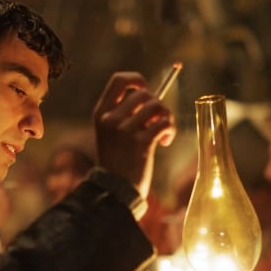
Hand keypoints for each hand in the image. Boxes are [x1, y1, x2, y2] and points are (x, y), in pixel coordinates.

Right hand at [92, 72, 175, 197]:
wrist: (115, 190)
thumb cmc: (117, 161)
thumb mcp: (109, 133)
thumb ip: (123, 114)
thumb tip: (152, 96)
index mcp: (101, 113)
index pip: (119, 80)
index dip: (137, 80)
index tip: (146, 90)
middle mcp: (111, 119)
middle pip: (144, 94)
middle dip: (157, 105)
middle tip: (156, 121)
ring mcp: (125, 131)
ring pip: (158, 106)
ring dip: (167, 118)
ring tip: (163, 132)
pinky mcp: (141, 142)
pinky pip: (165, 122)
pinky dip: (170, 131)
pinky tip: (164, 142)